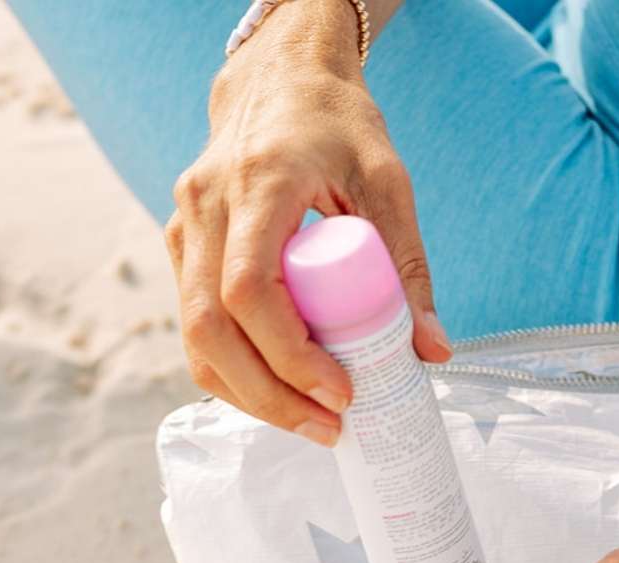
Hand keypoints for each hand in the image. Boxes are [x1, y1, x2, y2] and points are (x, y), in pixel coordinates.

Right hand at [164, 0, 448, 447]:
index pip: (250, 291)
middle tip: (329, 429)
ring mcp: (185, 229)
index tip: (342, 392)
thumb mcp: (388, 183)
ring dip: (249, 395)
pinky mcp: (186, 248)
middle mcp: (205, 208)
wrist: (279, 77)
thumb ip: (409, 266)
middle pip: (211, 328)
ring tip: (311, 424)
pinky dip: (236, 372)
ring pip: (195, 336)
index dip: (291, 356)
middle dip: (270, 395)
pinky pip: (196, 326)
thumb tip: (433, 352)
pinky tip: (281, 395)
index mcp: (256, 185)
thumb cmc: (337, 126)